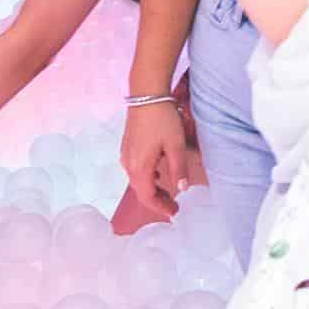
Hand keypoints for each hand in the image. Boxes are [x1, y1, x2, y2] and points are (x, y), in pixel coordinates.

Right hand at [122, 101, 189, 217]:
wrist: (146, 95)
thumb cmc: (162, 120)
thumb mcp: (176, 146)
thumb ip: (179, 169)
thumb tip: (182, 189)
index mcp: (140, 167)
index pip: (148, 197)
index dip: (160, 207)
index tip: (174, 213)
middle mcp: (128, 164)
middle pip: (141, 191)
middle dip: (157, 200)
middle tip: (174, 206)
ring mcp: (126, 155)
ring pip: (138, 180)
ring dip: (152, 189)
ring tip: (169, 192)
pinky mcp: (127, 147)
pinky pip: (136, 169)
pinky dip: (148, 176)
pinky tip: (159, 172)